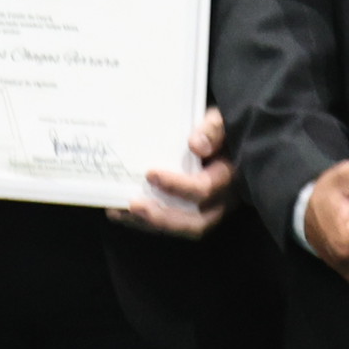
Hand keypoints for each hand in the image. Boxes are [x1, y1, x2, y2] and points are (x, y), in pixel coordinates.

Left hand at [111, 106, 238, 237]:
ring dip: (149, 224)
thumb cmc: (217, 131)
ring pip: (180, 228)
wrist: (221, 141)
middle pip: (196, 222)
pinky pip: (170, 224)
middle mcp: (220, 201)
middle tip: (133, 205)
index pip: (204, 189)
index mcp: (227, 177)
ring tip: (121, 212)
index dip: (178, 185)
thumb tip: (196, 145)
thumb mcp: (219, 121)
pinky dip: (145, 222)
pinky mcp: (191, 214)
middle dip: (163, 217)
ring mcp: (207, 211)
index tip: (150, 173)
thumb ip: (212, 130)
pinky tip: (121, 212)